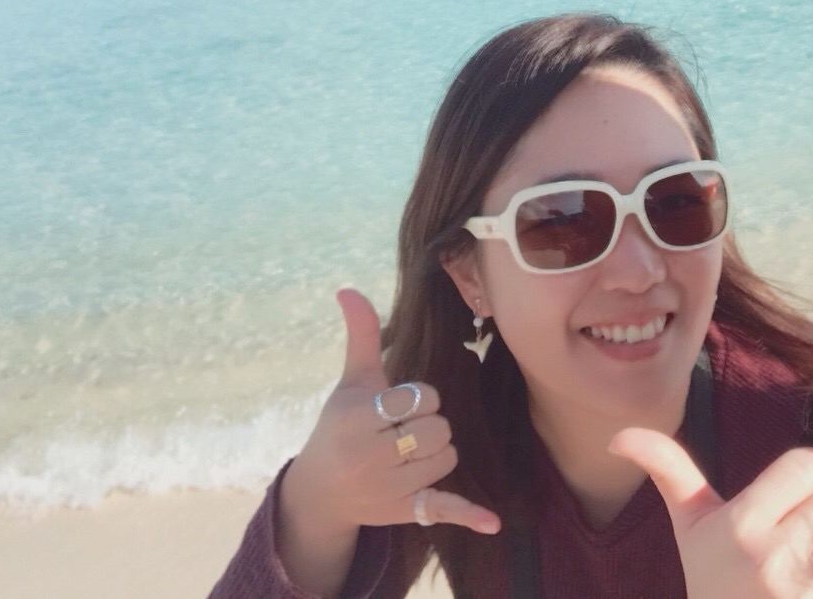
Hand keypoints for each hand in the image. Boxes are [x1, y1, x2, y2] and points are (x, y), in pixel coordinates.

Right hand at [276, 289, 499, 594]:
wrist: (319, 491)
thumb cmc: (340, 424)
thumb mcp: (351, 381)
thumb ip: (361, 335)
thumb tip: (348, 289)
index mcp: (359, 417)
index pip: (422, 397)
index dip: (418, 399)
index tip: (396, 408)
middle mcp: (371, 456)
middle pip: (439, 428)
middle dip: (428, 425)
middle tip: (401, 431)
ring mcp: (388, 488)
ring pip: (448, 456)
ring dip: (437, 452)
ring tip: (407, 453)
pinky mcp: (404, 511)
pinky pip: (442, 509)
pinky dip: (468, 516)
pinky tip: (493, 523)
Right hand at [610, 428, 812, 598]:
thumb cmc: (710, 587)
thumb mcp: (689, 531)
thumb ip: (668, 471)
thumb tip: (620, 435)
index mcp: (740, 526)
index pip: (808, 464)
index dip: (798, 481)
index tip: (776, 508)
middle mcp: (775, 559)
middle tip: (781, 553)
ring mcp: (811, 594)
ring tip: (801, 583)